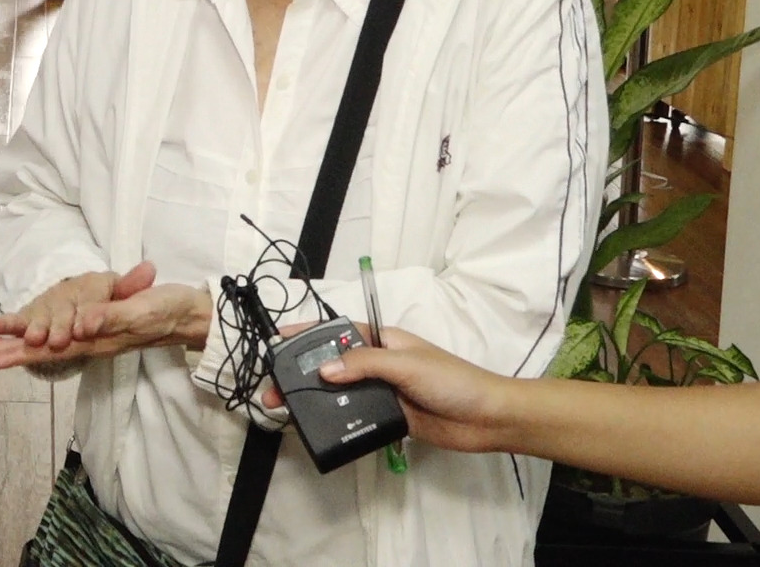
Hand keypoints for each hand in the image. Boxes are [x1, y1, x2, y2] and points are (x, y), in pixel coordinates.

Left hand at [0, 263, 212, 371]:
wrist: (186, 314)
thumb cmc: (164, 309)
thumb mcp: (139, 311)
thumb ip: (112, 316)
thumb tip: (81, 325)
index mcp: (92, 338)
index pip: (44, 349)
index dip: (14, 351)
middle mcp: (86, 341)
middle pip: (36, 351)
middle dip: (1, 352)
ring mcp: (90, 336)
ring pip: (43, 345)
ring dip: (11, 345)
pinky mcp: (95, 328)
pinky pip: (57, 336)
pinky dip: (35, 335)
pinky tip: (20, 338)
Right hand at [259, 327, 514, 452]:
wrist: (485, 419)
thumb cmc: (450, 380)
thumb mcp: (405, 364)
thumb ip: (363, 365)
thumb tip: (323, 370)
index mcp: (382, 340)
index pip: (336, 332)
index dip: (306, 334)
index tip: (277, 340)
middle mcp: (378, 363)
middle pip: (332, 364)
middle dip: (302, 373)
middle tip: (274, 389)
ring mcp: (381, 391)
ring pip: (339, 392)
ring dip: (314, 399)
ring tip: (286, 410)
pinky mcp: (387, 417)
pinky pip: (354, 416)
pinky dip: (336, 420)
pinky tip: (317, 427)